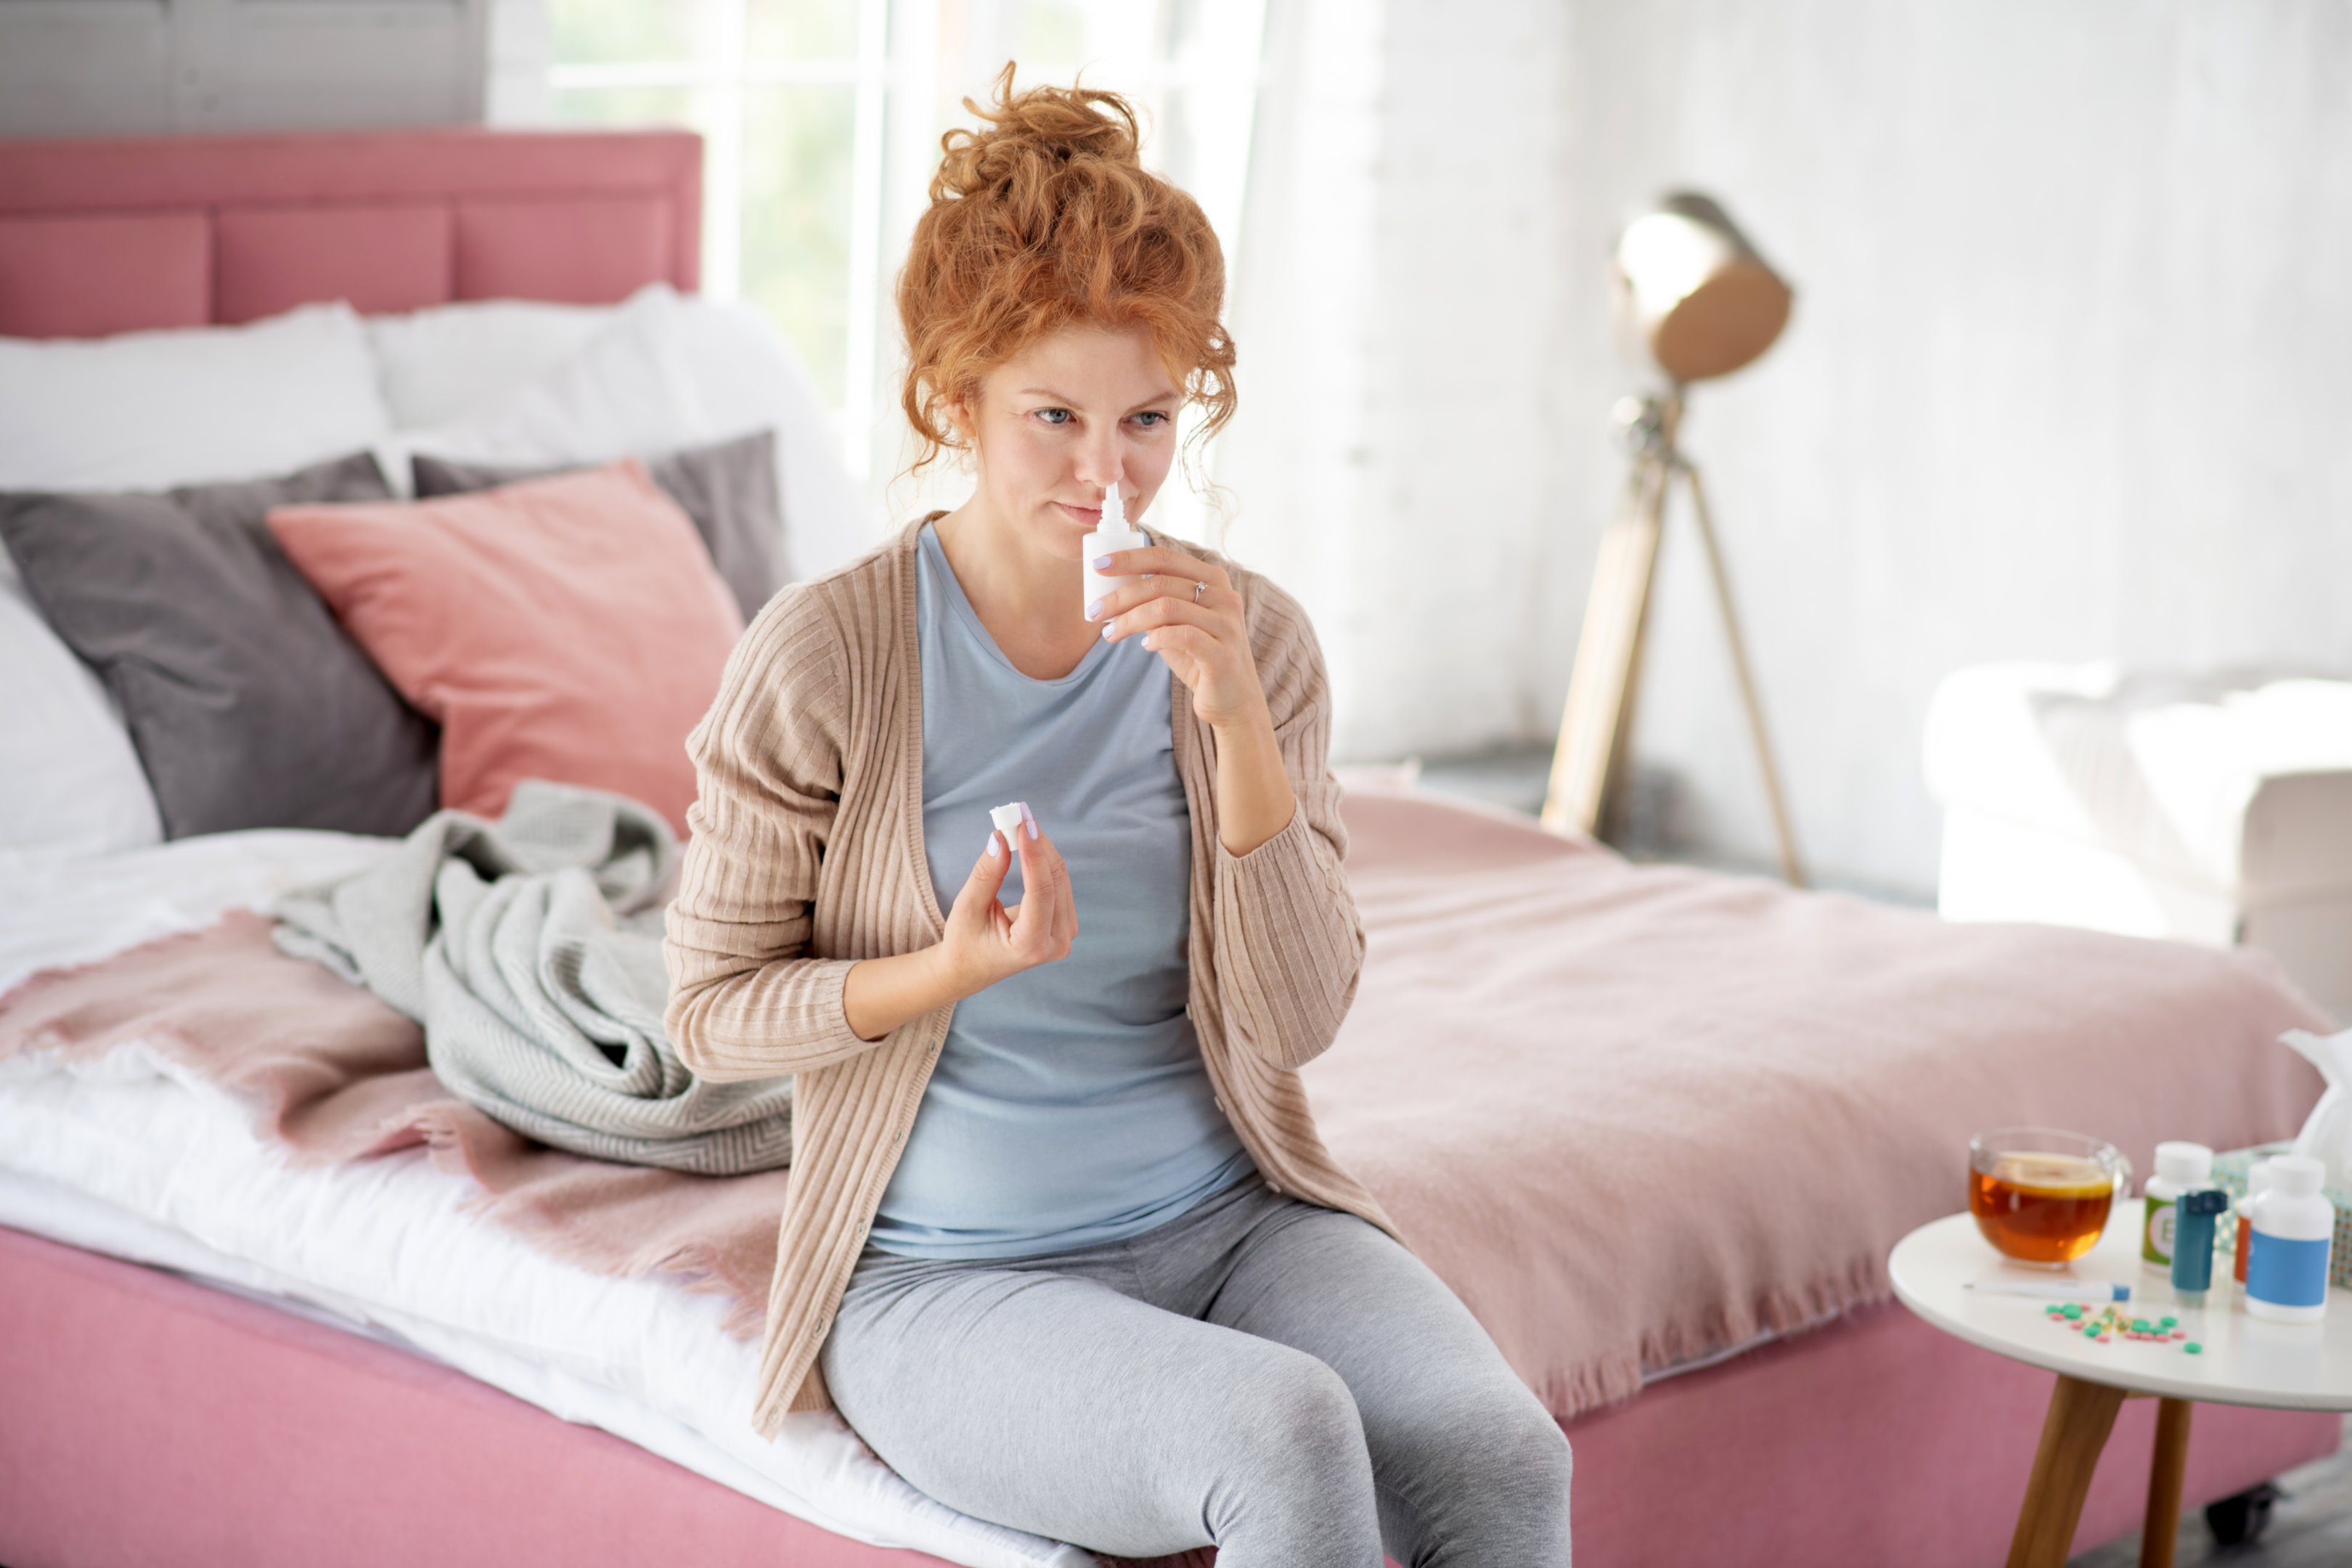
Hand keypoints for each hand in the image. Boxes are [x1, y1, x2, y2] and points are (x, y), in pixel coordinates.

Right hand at [840, 811, 1078, 1040]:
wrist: (971, 969)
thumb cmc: (964, 942)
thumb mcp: (967, 909)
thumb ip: (986, 875)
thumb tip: (1000, 837)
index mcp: (1031, 946)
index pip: (1041, 893)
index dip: (1034, 854)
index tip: (1024, 823)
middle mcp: (1056, 943)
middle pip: (1055, 881)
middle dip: (1037, 843)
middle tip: (1018, 812)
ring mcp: (1064, 935)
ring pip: (1060, 878)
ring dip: (1041, 847)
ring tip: (1019, 821)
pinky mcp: (1064, 923)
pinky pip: (1058, 883)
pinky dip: (1044, 859)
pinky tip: (1029, 840)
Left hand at [1088, 547, 1266, 731]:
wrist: (1233, 700)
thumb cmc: (1199, 658)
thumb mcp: (1176, 624)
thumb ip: (1155, 604)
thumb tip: (1111, 591)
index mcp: (1213, 580)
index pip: (1166, 557)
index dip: (1129, 558)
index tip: (1098, 566)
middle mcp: (1224, 596)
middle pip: (1160, 583)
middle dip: (1120, 596)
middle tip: (1094, 612)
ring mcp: (1226, 624)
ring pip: (1166, 607)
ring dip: (1129, 620)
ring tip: (1110, 634)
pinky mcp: (1222, 653)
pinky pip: (1180, 636)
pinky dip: (1156, 638)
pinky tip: (1145, 647)